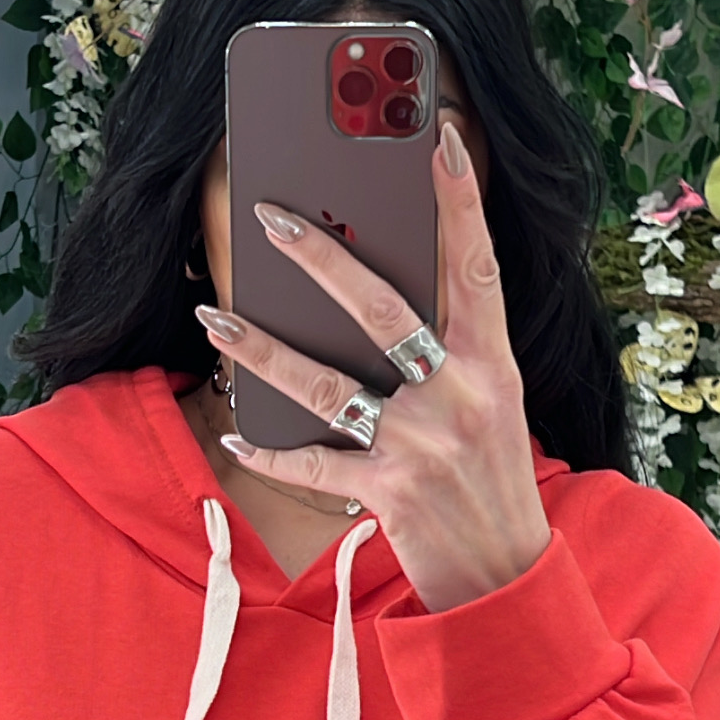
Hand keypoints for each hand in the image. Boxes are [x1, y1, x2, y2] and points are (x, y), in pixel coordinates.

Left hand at [197, 122, 551, 613]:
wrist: (504, 581)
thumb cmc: (491, 487)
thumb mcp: (492, 409)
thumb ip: (451, 357)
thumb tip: (382, 306)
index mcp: (492, 366)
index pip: (476, 267)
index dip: (461, 202)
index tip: (442, 138)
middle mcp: (459, 396)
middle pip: (383, 309)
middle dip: (323, 258)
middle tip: (273, 215)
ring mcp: (422, 444)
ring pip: (328, 382)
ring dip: (262, 349)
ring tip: (215, 320)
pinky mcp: (389, 492)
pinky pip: (314, 465)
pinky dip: (268, 451)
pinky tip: (232, 433)